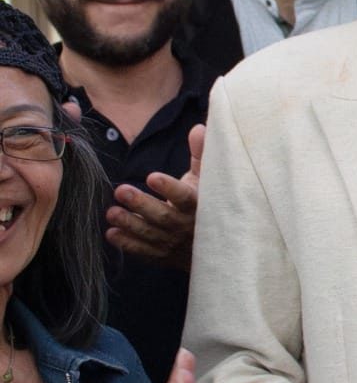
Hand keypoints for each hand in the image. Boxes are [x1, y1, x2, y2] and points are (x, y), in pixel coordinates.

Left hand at [106, 124, 204, 269]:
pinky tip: (112, 234)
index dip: (169, 188)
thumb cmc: (208, 203)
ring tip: (111, 213)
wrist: (219, 244)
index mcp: (200, 204)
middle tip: (121, 191)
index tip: (152, 177)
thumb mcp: (208, 179)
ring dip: (130, 224)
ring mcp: (175, 241)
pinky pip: (146, 251)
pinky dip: (129, 244)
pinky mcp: (165, 254)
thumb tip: (198, 128)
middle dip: (142, 204)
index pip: (185, 196)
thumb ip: (201, 155)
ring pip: (151, 234)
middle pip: (164, 216)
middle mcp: (187, 225)